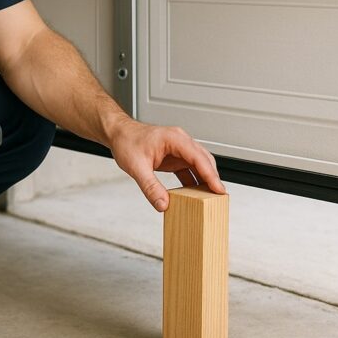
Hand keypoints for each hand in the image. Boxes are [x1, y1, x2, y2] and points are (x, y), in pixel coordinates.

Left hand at [108, 119, 225, 211]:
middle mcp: (180, 142)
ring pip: (200, 164)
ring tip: (210, 198)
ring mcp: (179, 149)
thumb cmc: (126, 141)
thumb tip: (163, 204)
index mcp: (174, 139)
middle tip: (219, 197)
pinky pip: (190, 169)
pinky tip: (195, 194)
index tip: (219, 189)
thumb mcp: (136, 167)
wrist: (118, 134)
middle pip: (204, 160)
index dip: (211, 175)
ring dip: (205, 180)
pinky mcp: (175, 157)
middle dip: (213, 178)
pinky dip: (195, 181)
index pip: (198, 158)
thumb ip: (150, 187)